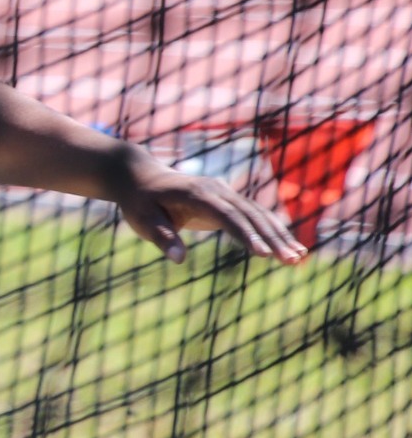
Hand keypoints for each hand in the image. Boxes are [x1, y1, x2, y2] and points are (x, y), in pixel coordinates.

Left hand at [116, 164, 307, 264]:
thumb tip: (178, 260)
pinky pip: (255, 215)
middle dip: (272, 238)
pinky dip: (273, 230)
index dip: (245, 234)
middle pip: (250, 214)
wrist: (142, 177)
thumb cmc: (140, 202)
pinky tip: (289, 248)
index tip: (263, 254)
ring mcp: (225, 192)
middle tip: (292, 261)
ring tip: (298, 259)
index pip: (226, 215)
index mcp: (195, 193)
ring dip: (279, 235)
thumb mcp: (142, 220)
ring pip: (258, 213)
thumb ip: (162, 237)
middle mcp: (216, 189)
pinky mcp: (229, 200)